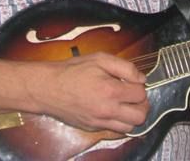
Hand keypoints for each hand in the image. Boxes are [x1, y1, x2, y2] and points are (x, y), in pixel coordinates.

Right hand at [32, 53, 149, 133]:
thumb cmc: (73, 70)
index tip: (132, 81)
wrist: (48, 88)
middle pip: (140, 116)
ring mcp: (99, 122)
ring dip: (132, 115)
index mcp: (110, 91)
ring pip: (129, 127)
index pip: (140, 94)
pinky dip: (118, 121)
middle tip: (134, 95)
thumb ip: (125, 67)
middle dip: (142, 104)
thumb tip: (141, 78)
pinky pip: (114, 130)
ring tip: (125, 103)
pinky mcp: (92, 128)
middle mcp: (107, 110)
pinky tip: (112, 109)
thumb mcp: (99, 59)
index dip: (140, 86)